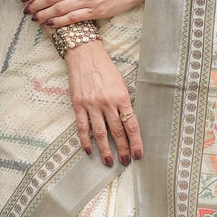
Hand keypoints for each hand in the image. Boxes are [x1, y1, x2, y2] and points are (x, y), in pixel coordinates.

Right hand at [63, 41, 142, 166]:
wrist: (85, 55)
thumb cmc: (105, 69)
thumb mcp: (121, 83)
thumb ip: (124, 102)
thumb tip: (128, 122)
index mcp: (122, 97)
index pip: (131, 125)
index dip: (135, 142)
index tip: (138, 154)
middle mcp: (107, 102)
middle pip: (117, 132)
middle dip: (123, 149)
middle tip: (125, 161)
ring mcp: (92, 105)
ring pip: (100, 133)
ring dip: (105, 150)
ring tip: (109, 161)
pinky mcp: (78, 105)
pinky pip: (83, 127)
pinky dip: (86, 141)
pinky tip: (89, 151)